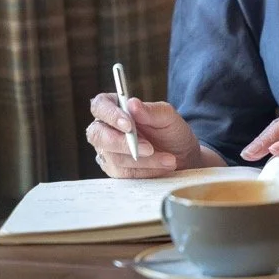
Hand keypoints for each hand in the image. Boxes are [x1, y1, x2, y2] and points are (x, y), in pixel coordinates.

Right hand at [86, 93, 202, 178]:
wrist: (180, 155)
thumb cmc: (170, 131)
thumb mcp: (167, 117)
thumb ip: (151, 110)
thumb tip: (132, 104)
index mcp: (114, 107)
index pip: (100, 106)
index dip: (110, 115)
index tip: (129, 125)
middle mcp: (105, 129)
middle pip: (97, 135)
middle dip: (123, 144)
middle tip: (149, 148)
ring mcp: (107, 151)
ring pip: (114, 157)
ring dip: (143, 160)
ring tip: (167, 158)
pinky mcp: (114, 170)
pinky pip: (124, 174)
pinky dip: (146, 171)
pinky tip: (162, 166)